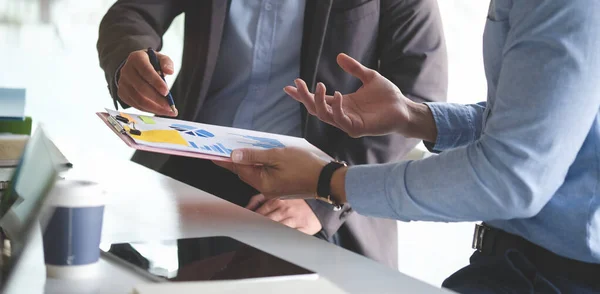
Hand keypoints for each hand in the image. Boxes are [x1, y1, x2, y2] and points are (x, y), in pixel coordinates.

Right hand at [117, 49, 177, 116]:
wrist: (135, 67)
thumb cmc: (150, 63)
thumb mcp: (160, 58)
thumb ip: (166, 63)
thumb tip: (170, 71)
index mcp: (136, 59)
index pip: (146, 71)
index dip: (156, 82)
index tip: (166, 92)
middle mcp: (126, 71)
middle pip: (142, 88)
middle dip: (158, 99)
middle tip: (170, 106)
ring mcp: (123, 83)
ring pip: (138, 99)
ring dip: (155, 108)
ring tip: (168, 111)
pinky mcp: (122, 94)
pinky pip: (136, 105)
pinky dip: (149, 110)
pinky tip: (160, 110)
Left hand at [214, 147, 326, 197]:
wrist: (327, 180)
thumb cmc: (305, 167)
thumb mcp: (278, 155)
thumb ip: (254, 155)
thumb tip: (234, 155)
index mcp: (262, 182)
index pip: (237, 169)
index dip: (224, 160)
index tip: (211, 155)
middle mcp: (266, 189)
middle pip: (245, 172)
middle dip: (235, 160)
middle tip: (225, 148)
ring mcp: (274, 189)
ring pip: (255, 173)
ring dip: (248, 162)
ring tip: (242, 149)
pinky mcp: (281, 187)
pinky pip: (265, 175)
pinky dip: (260, 166)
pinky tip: (261, 157)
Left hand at [246, 194, 321, 234]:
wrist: (319, 206)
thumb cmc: (296, 202)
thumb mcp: (276, 195)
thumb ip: (258, 199)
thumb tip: (245, 209)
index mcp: (276, 200)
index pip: (258, 213)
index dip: (250, 221)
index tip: (245, 227)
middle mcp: (284, 209)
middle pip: (265, 222)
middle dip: (256, 229)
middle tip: (249, 235)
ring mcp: (294, 220)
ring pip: (275, 230)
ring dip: (267, 235)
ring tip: (260, 240)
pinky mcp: (303, 229)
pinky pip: (290, 237)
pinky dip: (282, 240)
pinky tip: (276, 243)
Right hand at [284, 53, 435, 140]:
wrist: (404, 108)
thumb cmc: (388, 96)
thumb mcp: (369, 77)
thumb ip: (354, 68)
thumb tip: (339, 56)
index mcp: (342, 104)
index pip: (317, 100)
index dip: (302, 94)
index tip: (289, 86)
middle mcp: (342, 114)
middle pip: (315, 109)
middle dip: (304, 97)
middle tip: (297, 83)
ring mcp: (348, 123)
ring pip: (324, 115)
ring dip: (318, 101)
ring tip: (320, 85)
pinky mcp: (356, 128)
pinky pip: (340, 120)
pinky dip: (337, 108)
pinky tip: (337, 95)